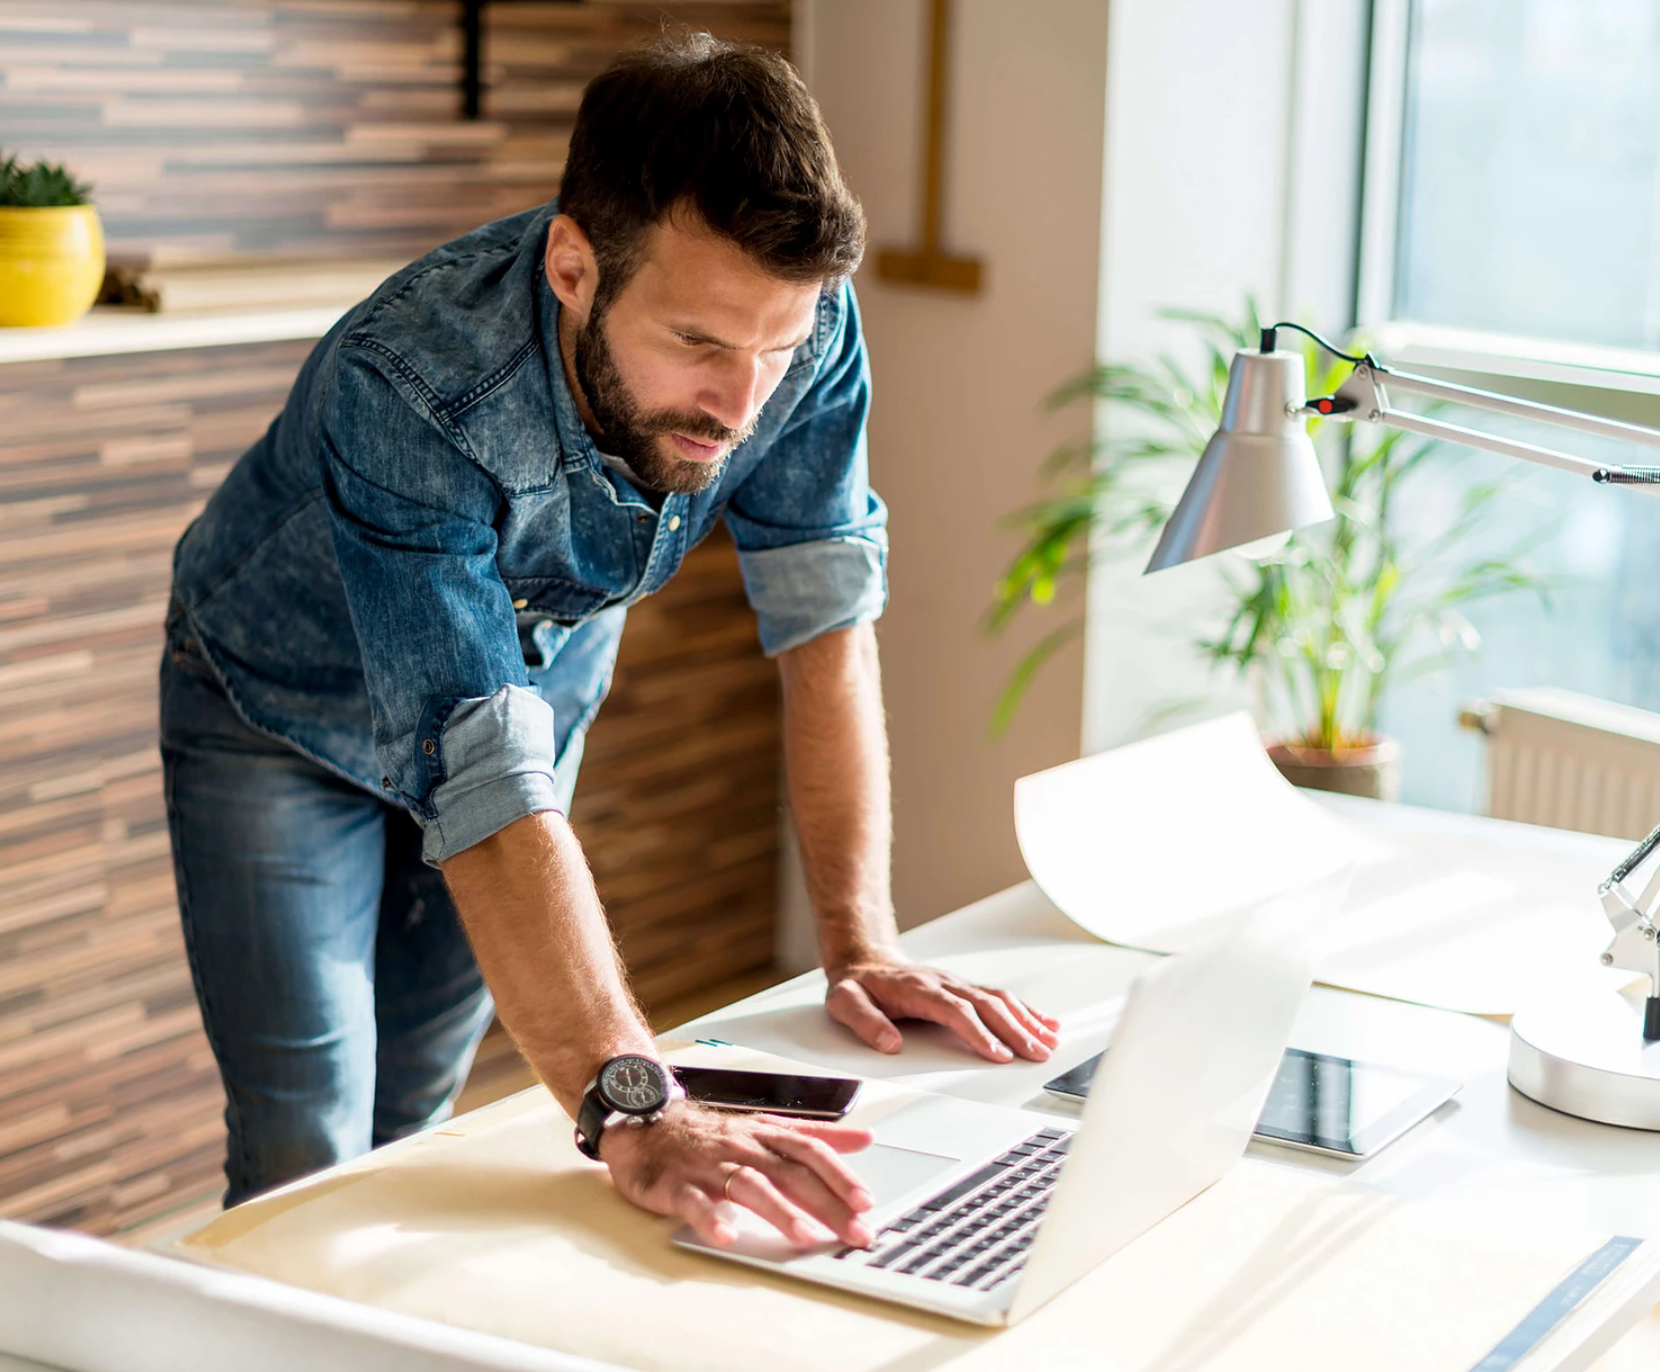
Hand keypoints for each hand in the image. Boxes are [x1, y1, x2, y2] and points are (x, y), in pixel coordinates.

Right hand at [599, 1099, 875, 1249]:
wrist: (643, 1122)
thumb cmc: (709, 1133)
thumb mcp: (765, 1127)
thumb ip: (814, 1134)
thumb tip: (863, 1138)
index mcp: (764, 1135)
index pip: (810, 1151)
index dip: (840, 1175)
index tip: (867, 1202)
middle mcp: (741, 1147)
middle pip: (790, 1172)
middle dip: (826, 1203)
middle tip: (855, 1231)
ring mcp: (708, 1166)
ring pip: (748, 1185)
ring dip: (778, 1211)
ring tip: (804, 1236)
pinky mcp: (674, 1184)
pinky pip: (693, 1202)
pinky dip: (710, 1218)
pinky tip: (727, 1236)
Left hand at [824, 957, 1060, 1062]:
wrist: (865, 959)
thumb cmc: (858, 985)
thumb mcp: (845, 1002)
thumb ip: (865, 1022)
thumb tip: (890, 1044)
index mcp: (918, 989)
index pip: (955, 1011)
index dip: (978, 1032)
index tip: (997, 1054)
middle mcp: (944, 983)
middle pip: (987, 1005)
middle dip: (1015, 1030)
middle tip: (1036, 1054)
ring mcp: (957, 984)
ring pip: (999, 999)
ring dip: (1026, 1020)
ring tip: (1048, 1042)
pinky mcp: (965, 989)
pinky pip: (1000, 996)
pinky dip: (1026, 1010)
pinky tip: (1045, 1023)